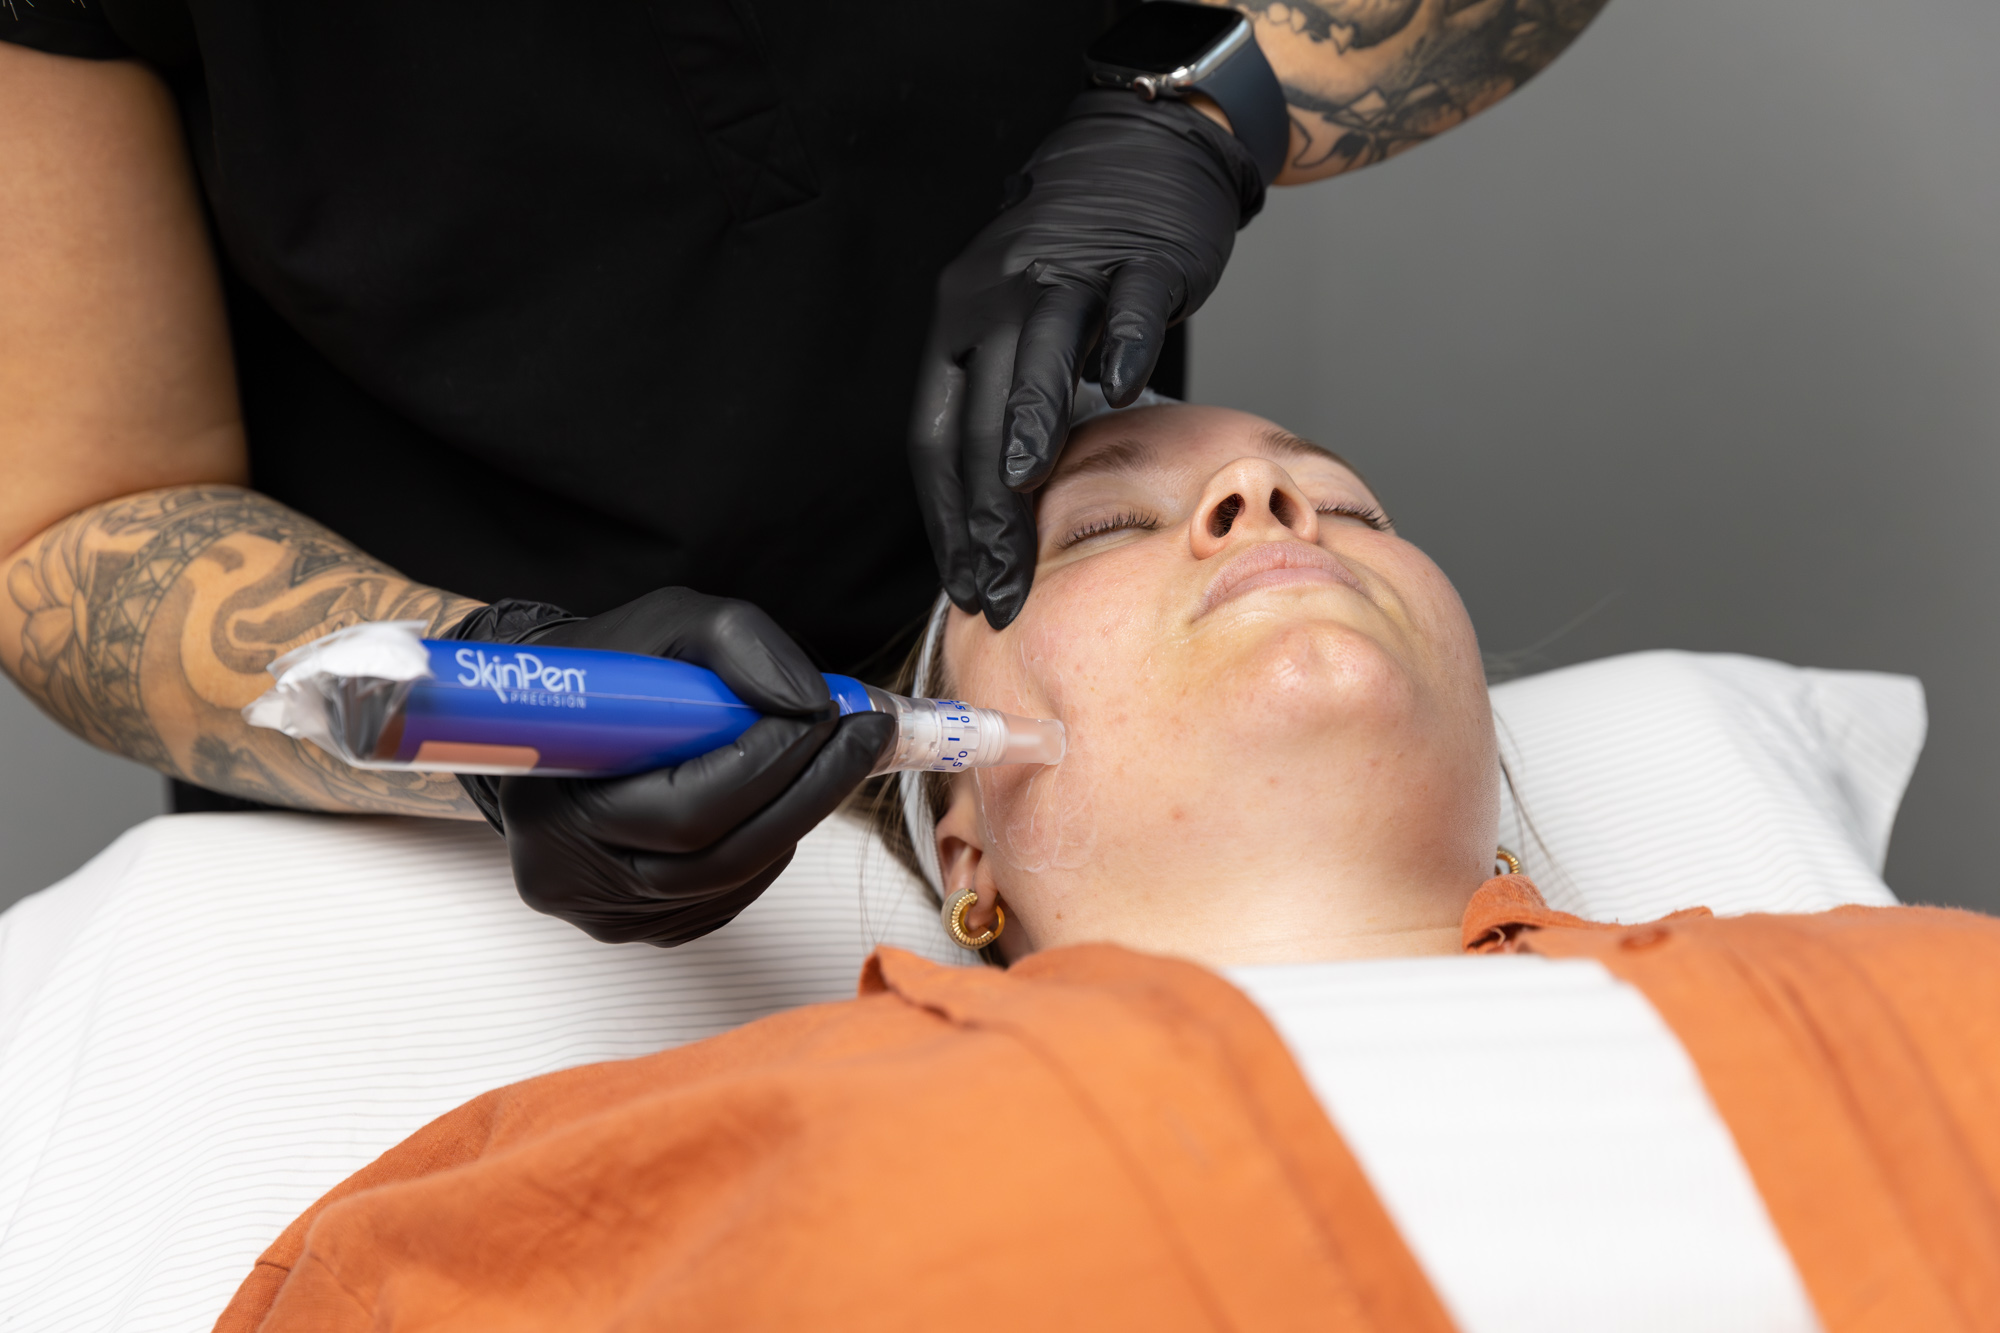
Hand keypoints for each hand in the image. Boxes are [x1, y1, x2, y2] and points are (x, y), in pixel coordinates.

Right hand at [484, 589, 895, 946]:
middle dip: (810, 791)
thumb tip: (806, 701)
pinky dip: (769, 845)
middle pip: (720, 857)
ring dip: (796, 817)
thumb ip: (738, 643)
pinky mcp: (640, 923)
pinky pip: (728, 896)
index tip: (831, 713)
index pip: (687, 808)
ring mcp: (604, 910)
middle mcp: (566, 872)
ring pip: (733, 880)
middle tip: (865, 736)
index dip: (771, 762)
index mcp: (550, 799)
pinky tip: (782, 796)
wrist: (555, 712)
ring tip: (831, 755)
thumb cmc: (609, 669)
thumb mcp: (666, 622)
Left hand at [910, 90, 1264, 627]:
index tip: (963, 584)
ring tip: (1025, 491)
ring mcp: (1072, 271)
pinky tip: (1124, 389)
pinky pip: (1129, 304)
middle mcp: (999, 297)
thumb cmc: (1077, 266)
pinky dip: (1125, 344)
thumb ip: (1004, 409)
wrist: (1138, 156)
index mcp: (957, 325)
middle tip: (1003, 581)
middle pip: (981, 413)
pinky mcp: (1142, 257)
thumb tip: (998, 521)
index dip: (945, 516)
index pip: (936, 436)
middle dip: (988, 508)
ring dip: (1030, 424)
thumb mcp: (1017, 330)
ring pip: (1039, 354)